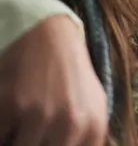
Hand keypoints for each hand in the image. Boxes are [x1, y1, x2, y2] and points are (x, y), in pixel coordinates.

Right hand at [0, 14, 108, 145]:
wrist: (51, 36)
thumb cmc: (72, 74)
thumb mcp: (94, 106)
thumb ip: (87, 137)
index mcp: (93, 127)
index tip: (48, 142)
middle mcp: (70, 123)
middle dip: (34, 144)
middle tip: (32, 134)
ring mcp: (39, 114)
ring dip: (16, 139)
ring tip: (22, 125)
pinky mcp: (10, 105)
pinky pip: (0, 135)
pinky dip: (3, 129)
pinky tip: (10, 115)